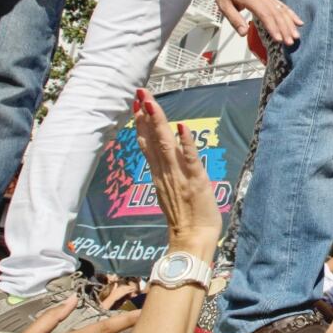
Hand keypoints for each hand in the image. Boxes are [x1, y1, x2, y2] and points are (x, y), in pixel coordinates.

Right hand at [134, 89, 222, 250]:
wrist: (192, 240)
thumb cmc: (187, 219)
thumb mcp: (171, 192)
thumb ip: (167, 174)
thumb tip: (166, 157)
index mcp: (160, 174)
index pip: (147, 144)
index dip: (142, 123)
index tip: (137, 105)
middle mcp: (165, 172)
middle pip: (152, 139)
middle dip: (146, 114)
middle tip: (139, 92)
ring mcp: (178, 176)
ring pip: (165, 144)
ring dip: (158, 122)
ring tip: (151, 102)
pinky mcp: (195, 181)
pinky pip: (189, 158)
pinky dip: (185, 142)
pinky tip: (181, 126)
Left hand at [212, 0, 303, 45]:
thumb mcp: (224, 4)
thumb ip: (234, 19)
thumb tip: (243, 33)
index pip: (265, 15)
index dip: (273, 27)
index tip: (278, 39)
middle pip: (277, 14)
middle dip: (285, 29)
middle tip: (289, 42)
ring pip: (282, 10)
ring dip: (290, 24)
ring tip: (296, 36)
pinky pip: (282, 6)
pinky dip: (291, 14)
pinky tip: (298, 22)